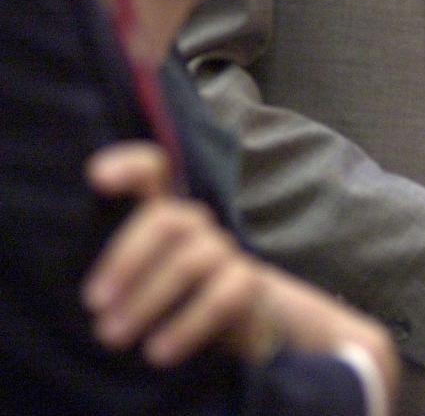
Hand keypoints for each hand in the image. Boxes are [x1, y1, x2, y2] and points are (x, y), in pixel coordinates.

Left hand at [83, 142, 267, 366]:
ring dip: (147, 300)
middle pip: (167, 220)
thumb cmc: (170, 298)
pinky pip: (221, 297)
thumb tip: (84, 291)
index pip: (154, 170)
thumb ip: (116, 267)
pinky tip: (158, 352)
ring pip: (191, 261)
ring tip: (113, 336)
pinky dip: (186, 326)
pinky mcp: (247, 284)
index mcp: (163, 215)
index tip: (99, 178)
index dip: (130, 166)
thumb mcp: (137, 277)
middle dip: (127, 260)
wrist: (238, 325)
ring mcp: (225, 252)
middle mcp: (197, 226)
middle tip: (95, 305)